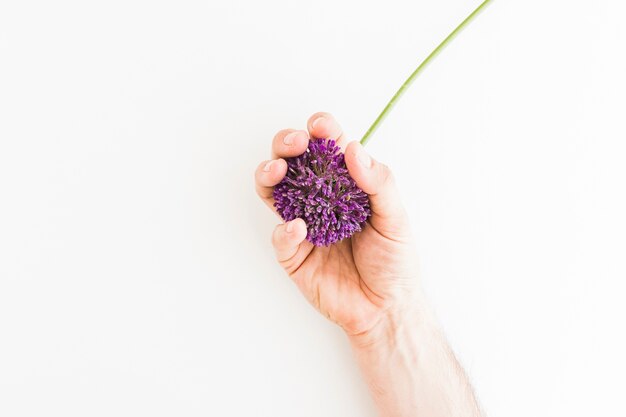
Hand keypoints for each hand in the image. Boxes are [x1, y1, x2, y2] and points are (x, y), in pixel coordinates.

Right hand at [255, 112, 420, 336]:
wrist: (386, 309)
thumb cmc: (394, 261)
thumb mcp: (395, 218)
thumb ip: (379, 183)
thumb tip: (354, 149)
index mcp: (345, 186)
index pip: (327, 150)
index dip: (321, 132)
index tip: (320, 125)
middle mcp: (319, 200)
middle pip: (293, 163)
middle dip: (287, 146)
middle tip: (295, 144)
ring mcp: (303, 226)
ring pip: (274, 192)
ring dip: (270, 176)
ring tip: (277, 170)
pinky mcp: (293, 255)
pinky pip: (280, 237)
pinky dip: (284, 230)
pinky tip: (297, 227)